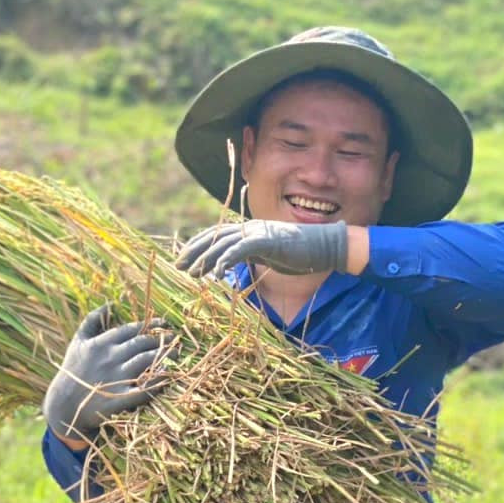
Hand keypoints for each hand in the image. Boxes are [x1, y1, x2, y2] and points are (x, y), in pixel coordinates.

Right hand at [43, 304, 175, 442]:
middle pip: (142, 344)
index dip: (152, 324)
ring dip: (164, 356)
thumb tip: (110, 304)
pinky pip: (143, 389)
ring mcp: (115, 378)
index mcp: (102, 343)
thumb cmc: (73, 370)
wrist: (63, 405)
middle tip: (175, 340)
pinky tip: (167, 377)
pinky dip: (156, 383)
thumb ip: (92, 321)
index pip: (132, 329)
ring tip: (176, 354)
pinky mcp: (118, 399)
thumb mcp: (78, 342)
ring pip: (146, 362)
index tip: (165, 323)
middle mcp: (110, 358)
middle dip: (162, 340)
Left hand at [174, 220, 347, 279]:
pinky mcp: (266, 240)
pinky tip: (215, 275)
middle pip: (214, 237)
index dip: (198, 246)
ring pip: (223, 243)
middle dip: (194, 251)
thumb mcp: (270, 255)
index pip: (216, 235)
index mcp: (249, 231)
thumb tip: (238, 265)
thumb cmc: (300, 254)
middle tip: (179, 266)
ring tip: (192, 273)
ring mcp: (257, 233)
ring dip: (205, 259)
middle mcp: (249, 228)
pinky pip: (239, 250)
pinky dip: (225, 261)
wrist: (324, 247)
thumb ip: (253, 255)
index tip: (184, 260)